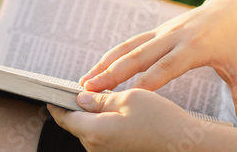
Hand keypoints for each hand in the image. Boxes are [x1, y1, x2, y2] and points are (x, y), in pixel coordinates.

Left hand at [47, 89, 219, 151]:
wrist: (185, 145)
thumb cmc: (160, 120)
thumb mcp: (129, 97)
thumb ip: (100, 98)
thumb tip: (81, 98)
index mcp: (95, 132)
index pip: (65, 118)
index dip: (57, 103)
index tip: (51, 93)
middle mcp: (98, 148)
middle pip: (76, 125)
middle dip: (77, 108)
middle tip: (83, 90)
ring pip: (90, 132)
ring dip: (92, 117)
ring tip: (105, 99)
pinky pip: (103, 138)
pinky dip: (104, 125)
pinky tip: (118, 113)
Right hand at [78, 0, 236, 127]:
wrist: (231, 4)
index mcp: (194, 48)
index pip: (165, 68)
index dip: (145, 83)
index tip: (124, 98)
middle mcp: (174, 37)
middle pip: (139, 56)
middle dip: (112, 73)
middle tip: (89, 89)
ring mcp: (164, 31)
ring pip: (130, 47)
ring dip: (106, 63)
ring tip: (85, 80)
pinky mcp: (158, 29)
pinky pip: (132, 42)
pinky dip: (113, 55)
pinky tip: (97, 68)